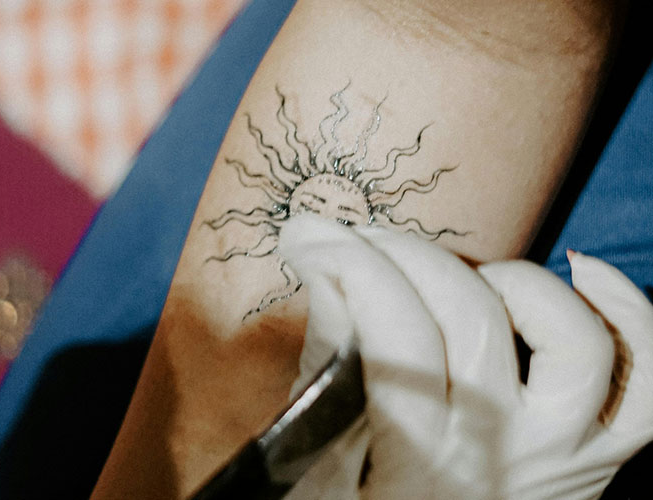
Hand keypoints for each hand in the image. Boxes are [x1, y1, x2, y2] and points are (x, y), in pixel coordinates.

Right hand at [278, 214, 652, 498]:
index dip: (351, 266)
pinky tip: (580, 270)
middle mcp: (503, 454)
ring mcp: (563, 451)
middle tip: (357, 238)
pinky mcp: (602, 450)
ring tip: (451, 275)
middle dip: (404, 255)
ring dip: (507, 280)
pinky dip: (630, 311)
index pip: (396, 337)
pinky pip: (650, 380)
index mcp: (420, 465)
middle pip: (473, 321)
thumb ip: (326, 369)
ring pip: (572, 340)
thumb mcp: (323, 462)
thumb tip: (331, 273)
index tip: (308, 234)